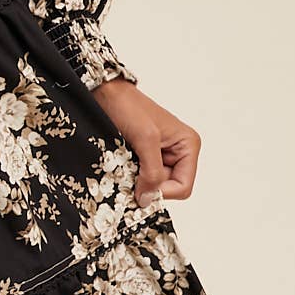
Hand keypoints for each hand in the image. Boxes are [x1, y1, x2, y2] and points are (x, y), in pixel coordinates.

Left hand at [93, 78, 200, 204]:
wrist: (107, 94)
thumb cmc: (129, 107)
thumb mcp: (145, 139)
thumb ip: (151, 171)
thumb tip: (149, 199)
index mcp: (188, 146)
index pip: (183, 187)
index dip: (163, 192)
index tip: (142, 189)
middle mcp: (179, 152)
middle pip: (168, 188)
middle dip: (148, 185)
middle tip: (130, 173)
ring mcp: (162, 156)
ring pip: (153, 184)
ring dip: (138, 180)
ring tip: (125, 164)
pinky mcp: (146, 157)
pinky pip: (141, 177)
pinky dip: (131, 176)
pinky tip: (123, 164)